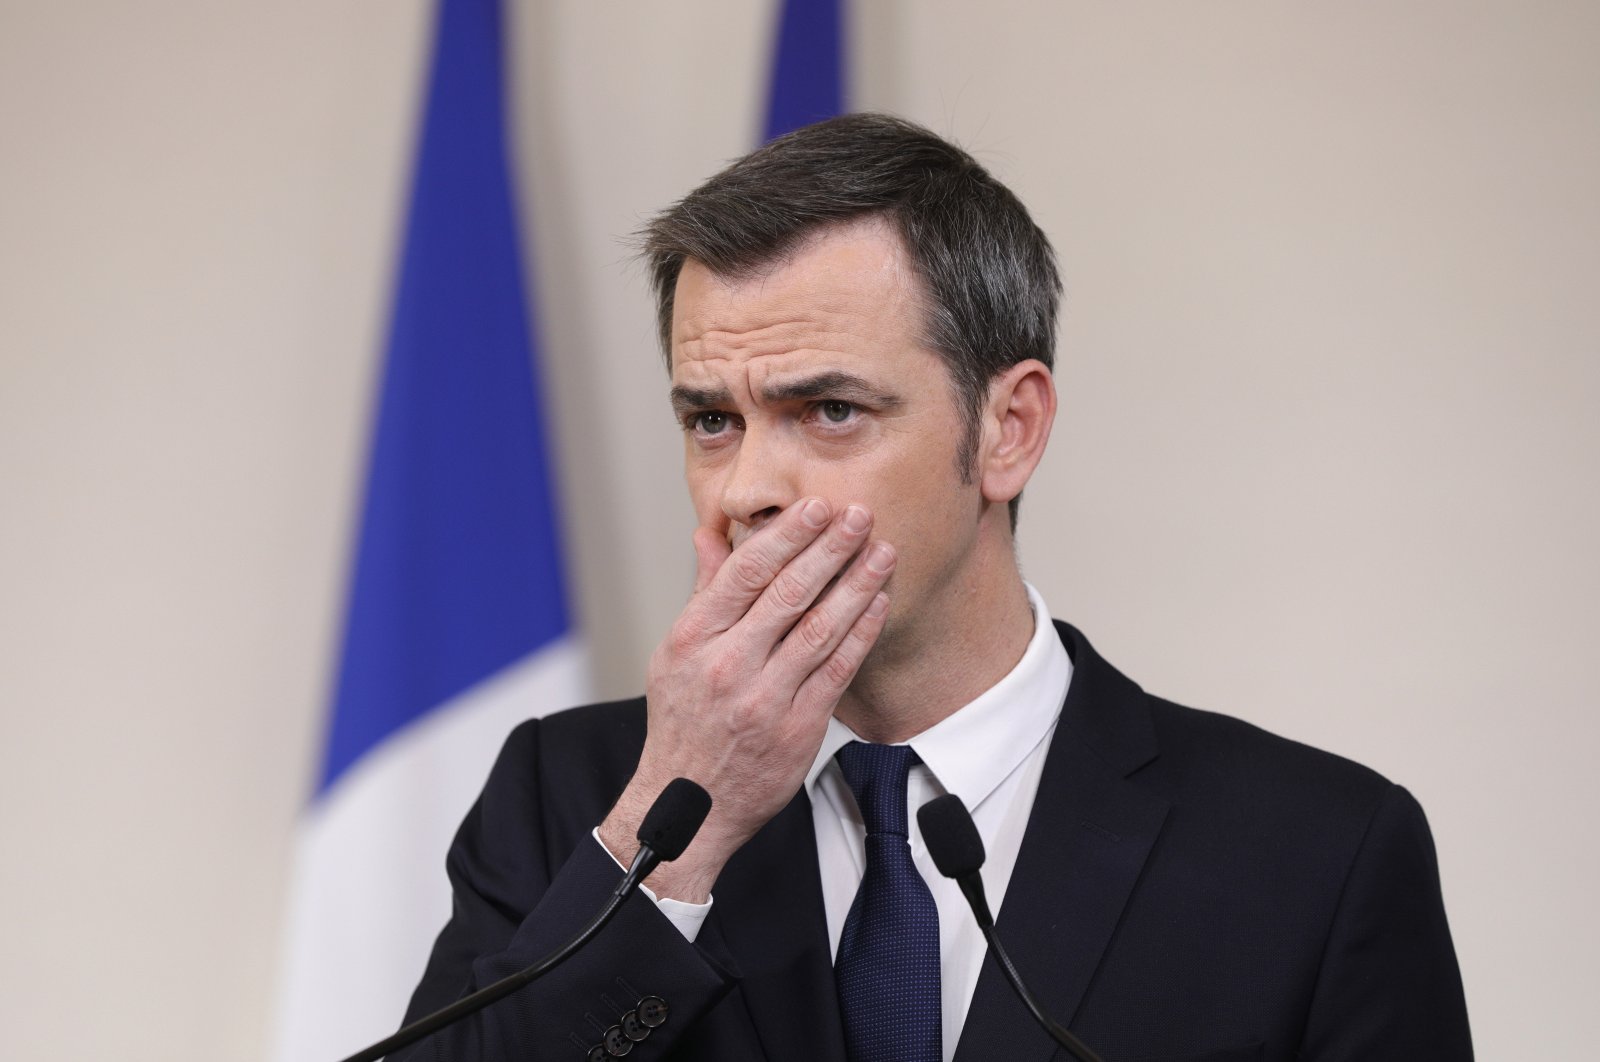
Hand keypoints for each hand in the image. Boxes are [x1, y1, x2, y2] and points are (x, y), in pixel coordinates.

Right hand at [598, 497, 895, 900]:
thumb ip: (704, 592)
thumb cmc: (683, 721)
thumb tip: (711, 534)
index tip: (818, 506)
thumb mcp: (676, 654)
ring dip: (857, 584)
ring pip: (821, 628)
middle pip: (788, 593)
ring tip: (882, 551)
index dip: (787, 535)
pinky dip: (861, 632)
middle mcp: (727, 665)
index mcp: (693, 639)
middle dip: (830, 548)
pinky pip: (838, 670)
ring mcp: (764, 699)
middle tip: (860, 514)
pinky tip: (878, 603)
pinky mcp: (798, 728)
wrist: (690, 804)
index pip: (746, 572)